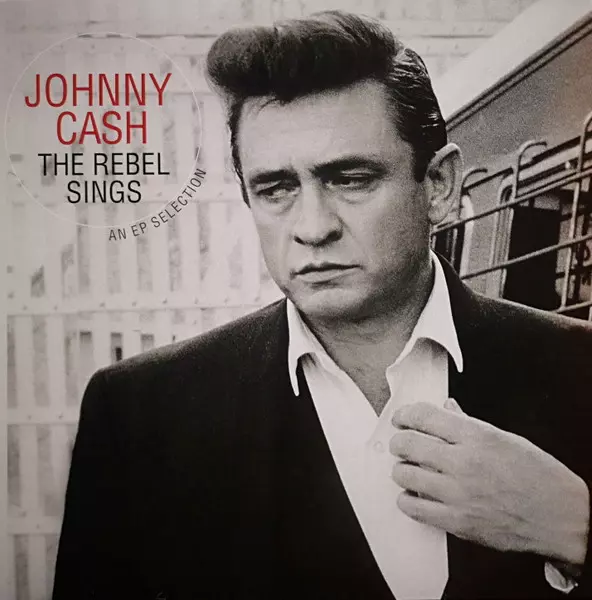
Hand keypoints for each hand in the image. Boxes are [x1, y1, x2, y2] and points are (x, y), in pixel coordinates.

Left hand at [390, 400, 589, 565]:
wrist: (562, 517)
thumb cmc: (539, 476)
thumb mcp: (506, 439)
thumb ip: (469, 423)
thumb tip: (446, 409)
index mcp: (477, 437)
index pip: (424, 416)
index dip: (405, 415)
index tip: (401, 418)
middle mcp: (464, 462)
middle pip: (408, 443)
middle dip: (399, 441)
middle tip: (400, 444)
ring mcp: (459, 493)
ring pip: (405, 475)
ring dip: (401, 470)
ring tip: (407, 470)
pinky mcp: (458, 521)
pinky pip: (414, 508)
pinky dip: (406, 500)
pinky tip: (412, 496)